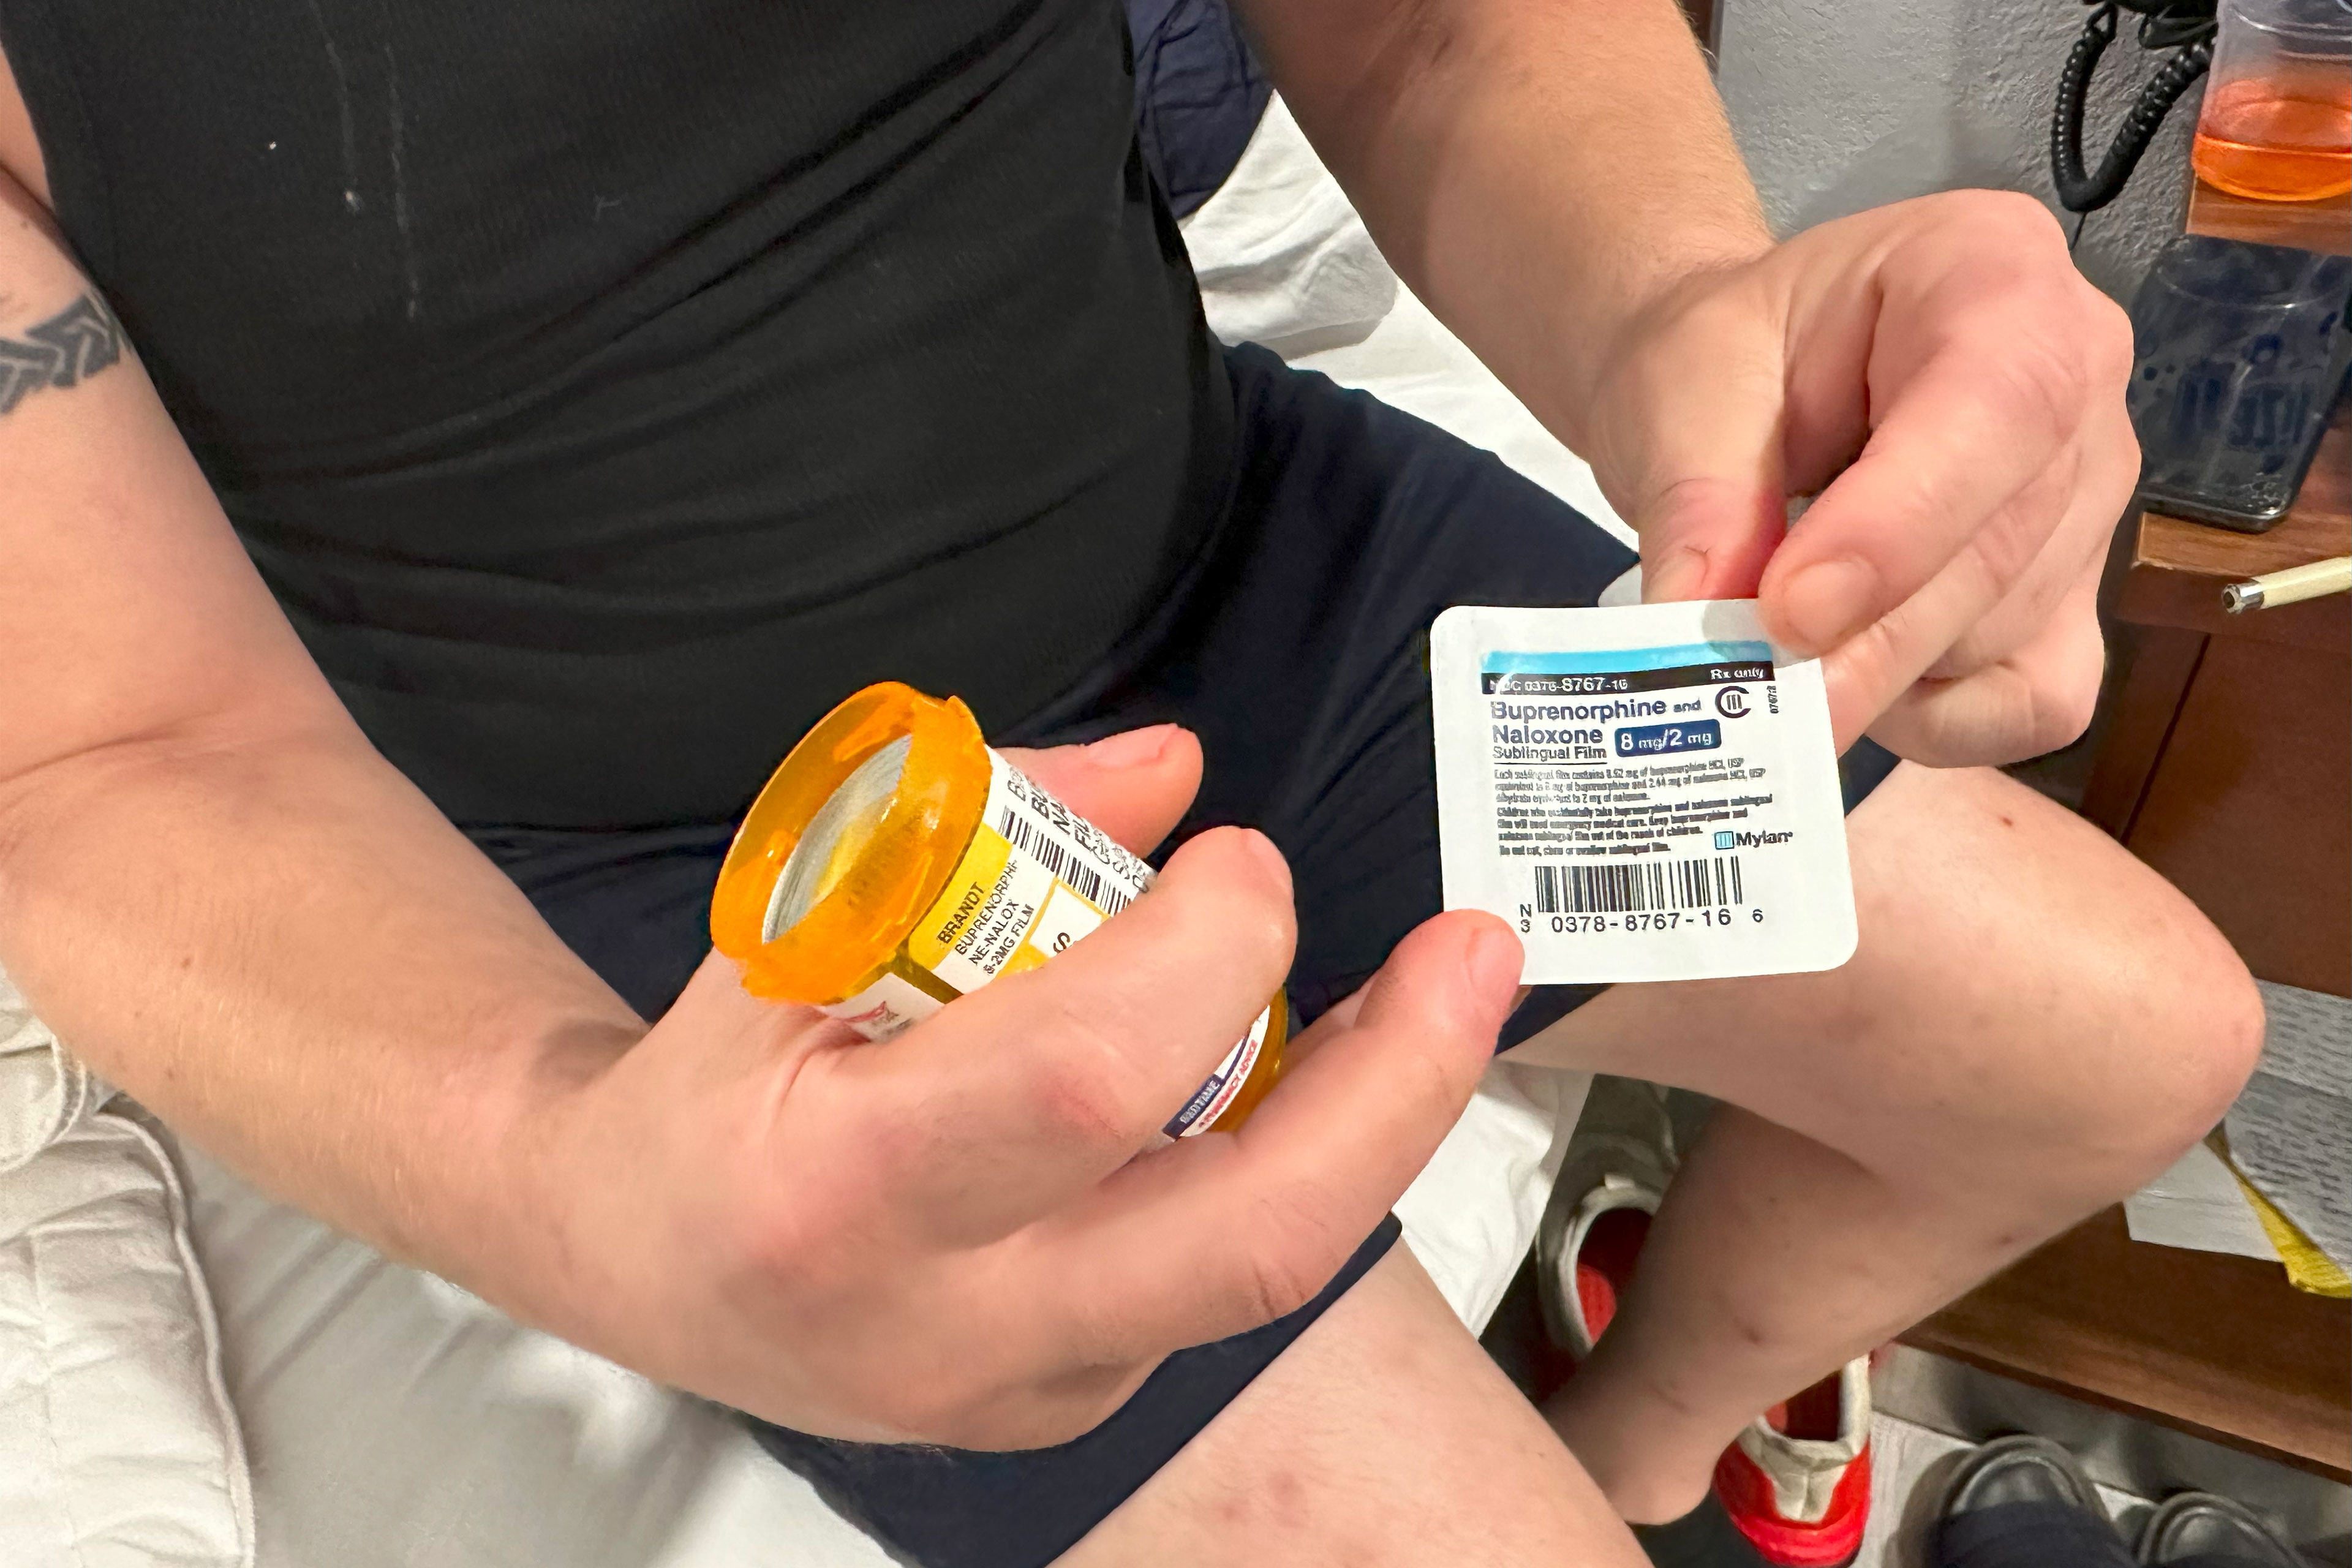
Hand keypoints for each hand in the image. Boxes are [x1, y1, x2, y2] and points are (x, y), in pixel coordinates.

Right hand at [505, 726, 1521, 1447]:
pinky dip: (1288, 1158)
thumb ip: (971, 821)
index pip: (1080, 1079)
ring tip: (1432, 992)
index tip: (1235, 858)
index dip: (1201, 950)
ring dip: (1375, 1116)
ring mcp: (1023, 1387)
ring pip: (1262, 1270)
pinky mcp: (1072, 1403)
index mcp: (839, 1187)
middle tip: (1473, 950)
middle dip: (1393, 1081)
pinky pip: (1219, 1276)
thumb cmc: (707, 1074)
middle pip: (1244, 1235)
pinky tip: (1306, 1066)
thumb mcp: (790, 916)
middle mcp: (945, 1323)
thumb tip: (1172, 770)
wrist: (632, 1257)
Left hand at [1582, 191, 2136, 765]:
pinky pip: (2030, 703)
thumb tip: (1708, 638)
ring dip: (1875, 673)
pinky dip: (1929, 720)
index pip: (1998, 408)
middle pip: (2000, 551)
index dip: (1897, 531)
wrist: (1744, 386)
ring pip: (2008, 640)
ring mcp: (2092, 501)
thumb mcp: (1681, 391)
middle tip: (1745, 691)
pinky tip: (1849, 675)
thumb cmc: (1726, 361)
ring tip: (1776, 640)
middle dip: (1863, 640)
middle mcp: (2079, 379)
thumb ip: (1698, 504)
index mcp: (1994, 271)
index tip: (1786, 611)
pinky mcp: (2074, 602)